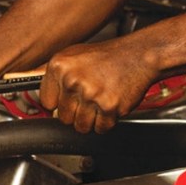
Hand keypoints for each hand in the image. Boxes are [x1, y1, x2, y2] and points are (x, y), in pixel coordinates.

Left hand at [40, 41, 157, 133]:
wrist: (138, 55)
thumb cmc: (108, 57)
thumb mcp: (75, 56)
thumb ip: (57, 78)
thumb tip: (47, 103)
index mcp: (60, 66)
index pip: (47, 102)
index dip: (59, 103)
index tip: (67, 101)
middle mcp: (73, 79)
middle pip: (64, 117)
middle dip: (76, 113)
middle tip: (89, 101)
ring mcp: (91, 94)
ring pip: (81, 126)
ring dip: (91, 120)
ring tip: (99, 104)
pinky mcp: (109, 106)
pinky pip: (101, 128)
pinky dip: (106, 122)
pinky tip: (109, 107)